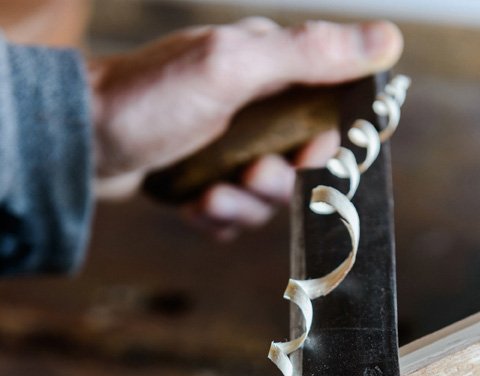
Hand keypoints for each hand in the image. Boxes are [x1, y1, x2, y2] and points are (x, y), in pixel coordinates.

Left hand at [89, 18, 402, 237]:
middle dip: (276, 183)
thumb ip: (309, 55)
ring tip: (206, 195)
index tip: (309, 155)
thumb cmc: (150, 96)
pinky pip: (235, 216)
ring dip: (241, 207)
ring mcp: (228, 147)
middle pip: (302, 165)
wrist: (81, 141)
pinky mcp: (206, 180)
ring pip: (268, 198)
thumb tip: (386, 40)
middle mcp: (253, 107)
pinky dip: (217, 218)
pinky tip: (191, 205)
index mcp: (269, 69)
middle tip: (247, 176)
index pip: (332, 109)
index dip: (328, 142)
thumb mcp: (233, 67)